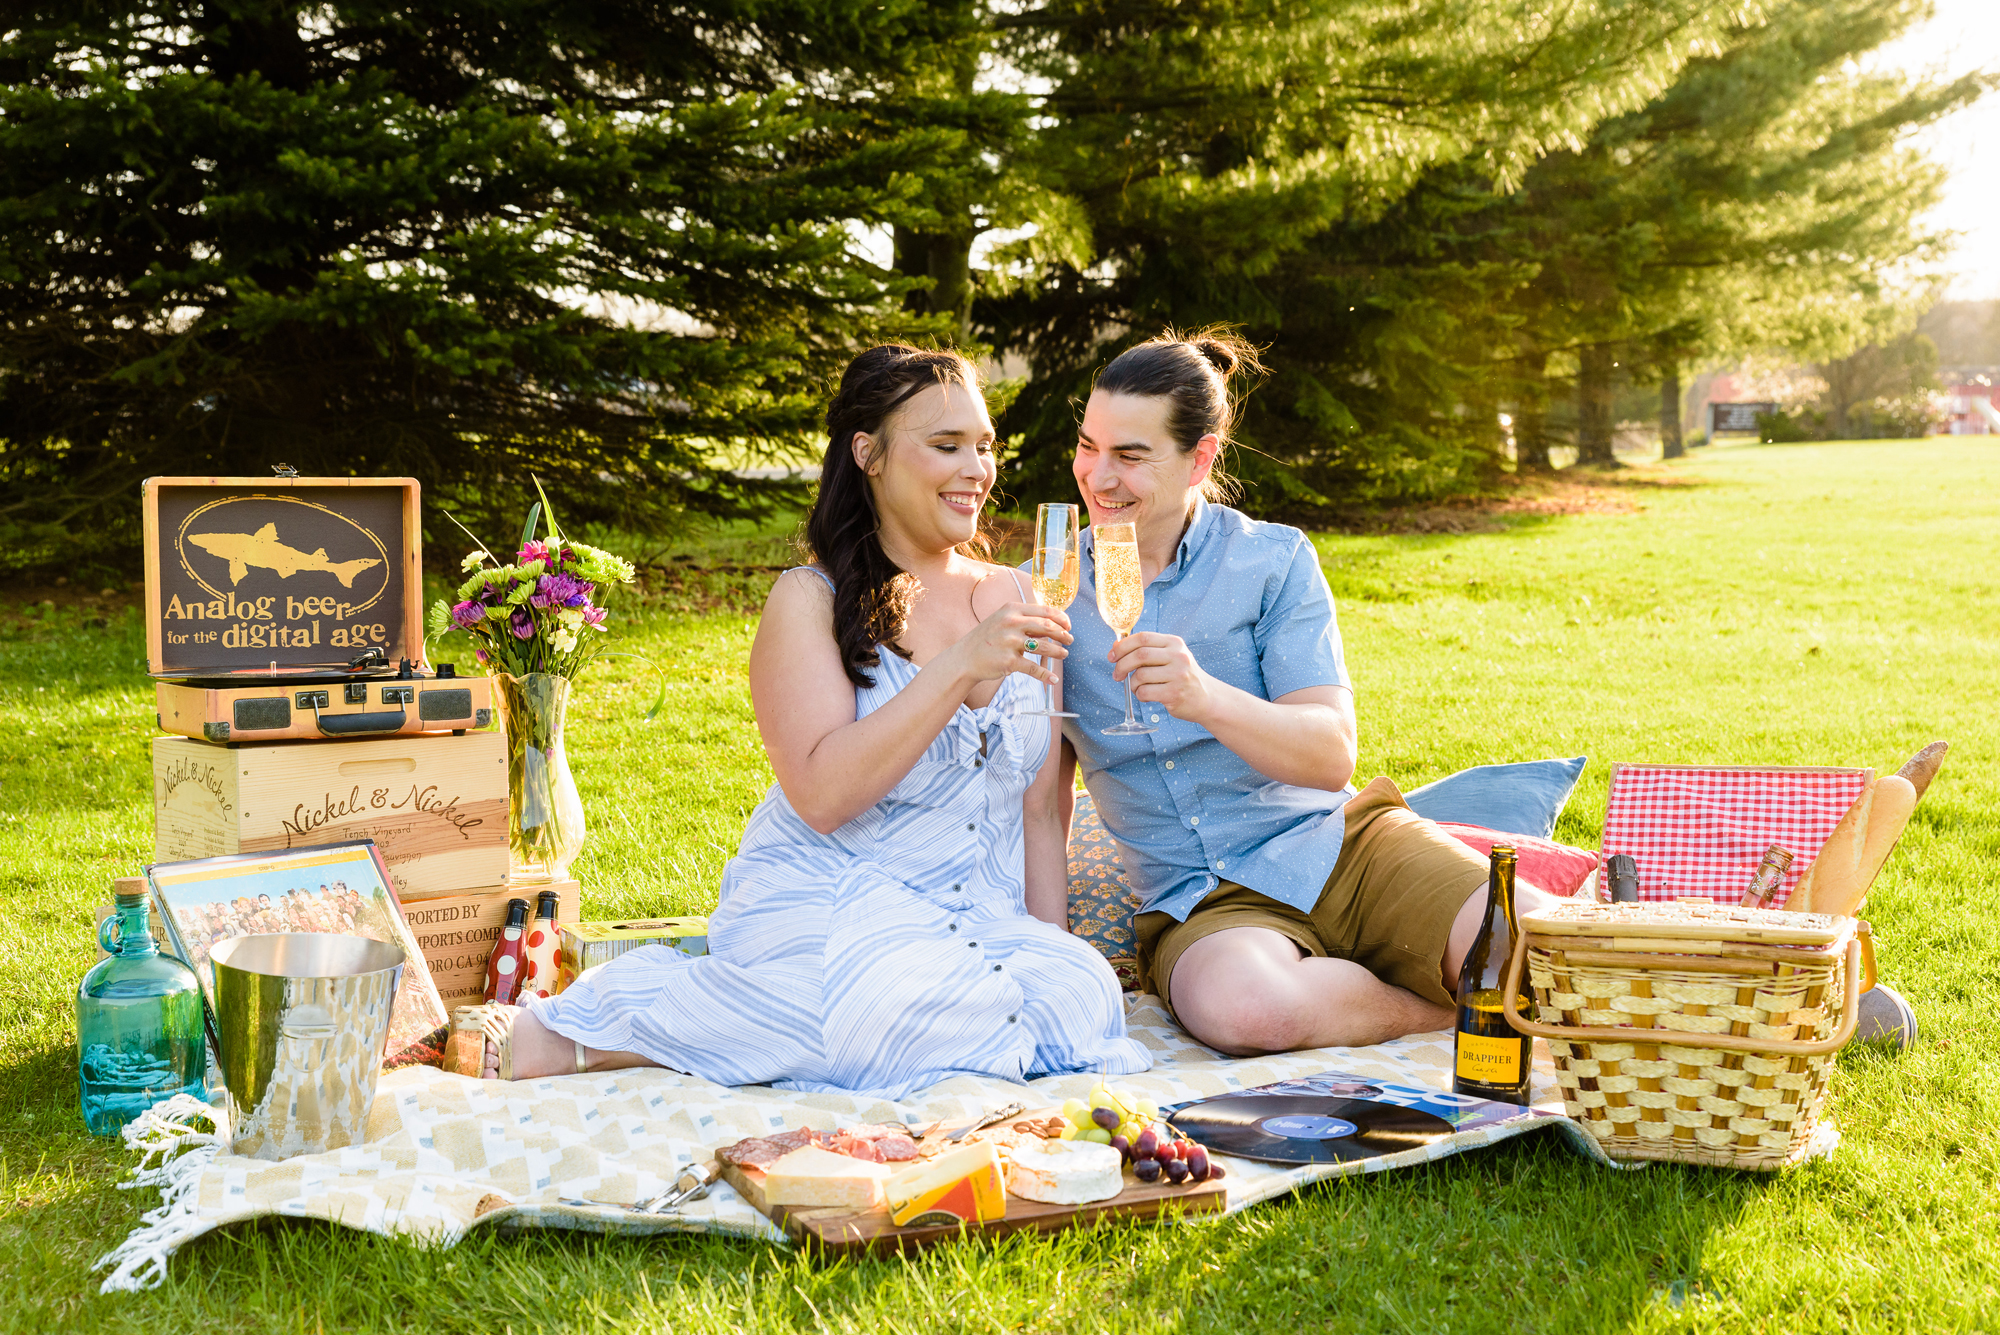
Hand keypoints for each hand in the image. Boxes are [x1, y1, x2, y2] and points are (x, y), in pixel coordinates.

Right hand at [952, 602, 1071, 686]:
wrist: (965, 658)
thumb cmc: (987, 638)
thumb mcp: (1002, 619)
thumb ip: (1024, 618)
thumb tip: (1051, 623)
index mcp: (1012, 609)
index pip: (1045, 611)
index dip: (1061, 618)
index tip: (1068, 625)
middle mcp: (1011, 623)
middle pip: (1047, 627)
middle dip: (1063, 635)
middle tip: (1070, 640)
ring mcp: (1010, 642)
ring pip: (1043, 647)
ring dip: (1058, 652)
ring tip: (1064, 654)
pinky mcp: (1009, 662)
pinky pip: (1033, 668)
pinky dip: (1046, 675)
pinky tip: (1053, 679)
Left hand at [1108, 632, 1216, 721]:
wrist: (1206, 698)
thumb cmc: (1182, 676)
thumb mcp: (1169, 657)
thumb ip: (1145, 651)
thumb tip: (1115, 648)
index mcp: (1175, 643)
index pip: (1143, 638)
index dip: (1123, 646)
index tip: (1112, 656)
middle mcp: (1178, 656)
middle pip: (1139, 655)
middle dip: (1121, 665)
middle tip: (1117, 675)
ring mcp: (1178, 675)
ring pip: (1140, 675)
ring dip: (1132, 684)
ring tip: (1137, 688)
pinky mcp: (1174, 693)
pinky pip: (1145, 692)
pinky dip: (1139, 695)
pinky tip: (1146, 695)